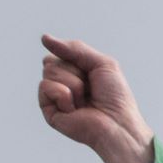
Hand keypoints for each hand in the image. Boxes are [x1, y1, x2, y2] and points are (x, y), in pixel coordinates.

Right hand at [38, 35, 155, 162]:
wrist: (119, 124)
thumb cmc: (115, 98)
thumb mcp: (102, 63)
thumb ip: (75, 48)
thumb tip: (44, 38)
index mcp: (74, 73)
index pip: (59, 52)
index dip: (75, 58)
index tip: (92, 74)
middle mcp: (62, 84)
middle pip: (51, 60)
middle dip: (74, 71)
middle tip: (90, 89)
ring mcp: (54, 97)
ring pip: (49, 71)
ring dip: (73, 84)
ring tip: (85, 101)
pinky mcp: (49, 110)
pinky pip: (44, 87)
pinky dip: (62, 94)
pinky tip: (75, 109)